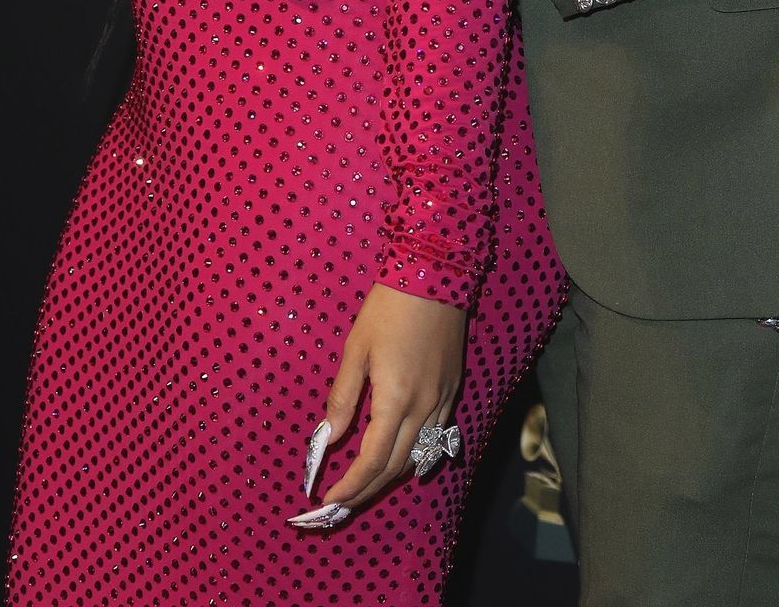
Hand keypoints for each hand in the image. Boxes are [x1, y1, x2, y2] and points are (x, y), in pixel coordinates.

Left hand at [315, 284, 466, 513]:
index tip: (327, 499)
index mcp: (396, 400)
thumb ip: (343, 397)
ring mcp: (442, 400)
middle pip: (395, 467)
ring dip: (389, 478)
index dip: (349, 486)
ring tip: (362, 487)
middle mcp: (424, 408)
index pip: (372, 461)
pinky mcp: (451, 390)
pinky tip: (399, 459)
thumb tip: (327, 438)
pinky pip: (434, 438)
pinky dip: (413, 457)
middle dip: (365, 491)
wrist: (436, 274)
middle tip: (338, 504)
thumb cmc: (389, 307)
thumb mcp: (357, 348)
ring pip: (417, 457)